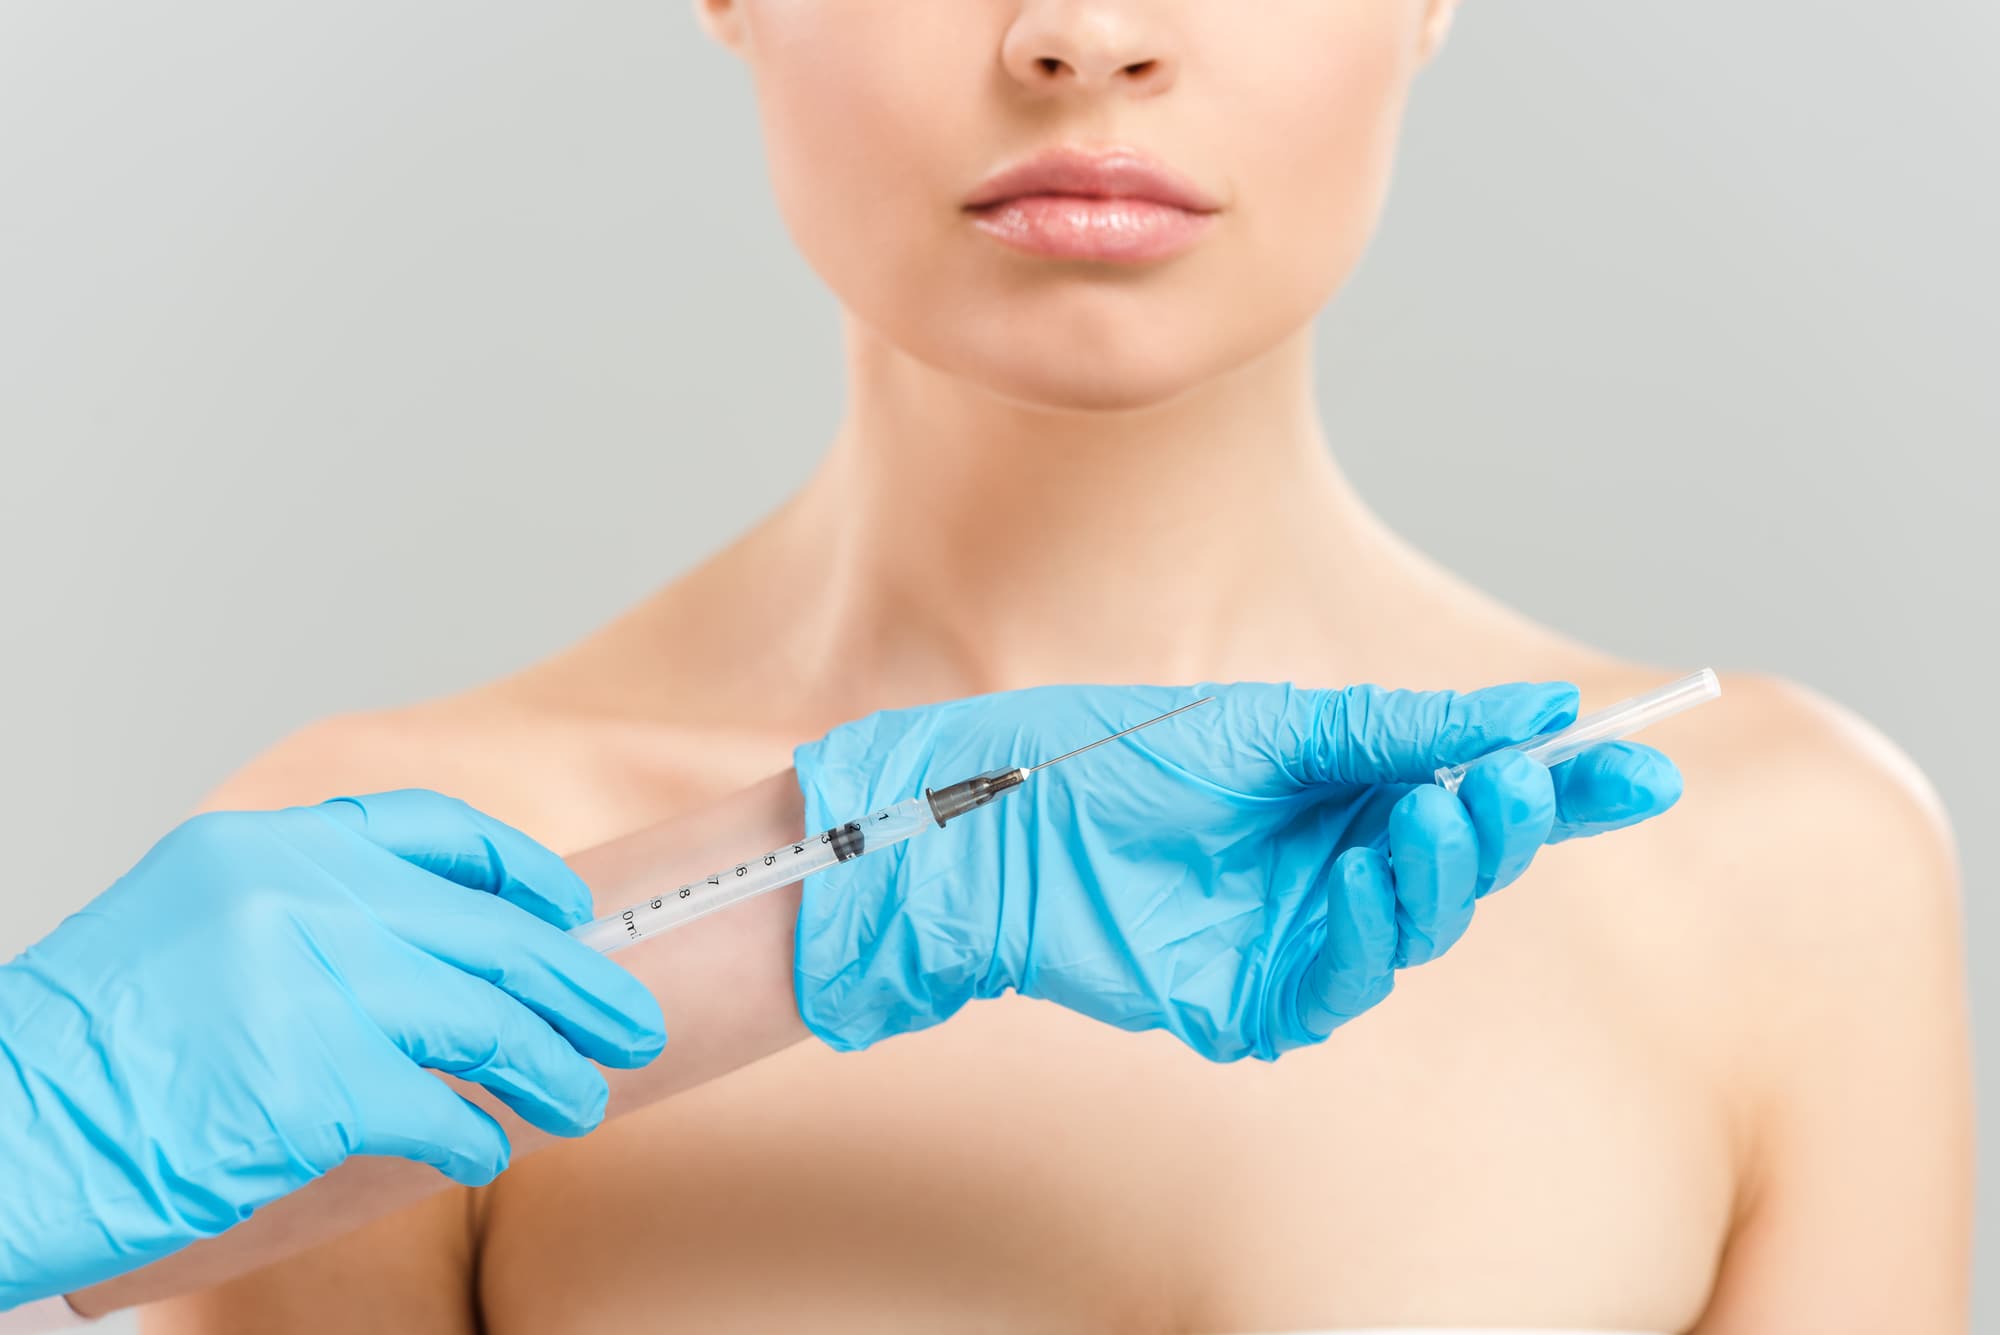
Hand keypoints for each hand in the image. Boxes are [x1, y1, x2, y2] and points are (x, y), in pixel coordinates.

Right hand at [0, 791, 665, 1307]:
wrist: (0, 1128)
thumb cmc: (92, 1048)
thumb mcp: (194, 927)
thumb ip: (311, 918)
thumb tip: (444, 960)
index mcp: (269, 847)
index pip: (433, 830)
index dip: (516, 872)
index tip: (568, 911)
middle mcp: (296, 896)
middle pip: (487, 933)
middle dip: (575, 981)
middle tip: (629, 1023)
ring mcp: (307, 983)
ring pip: (486, 1017)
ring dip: (550, 1066)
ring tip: (585, 1100)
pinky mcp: (312, 1082)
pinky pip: (438, 1104)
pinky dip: (474, 1132)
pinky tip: (486, 1149)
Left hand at [792, 681, 1679, 1060]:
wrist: (1003, 818)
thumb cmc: (1117, 758)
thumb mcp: (1273, 725)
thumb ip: (1399, 731)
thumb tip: (1534, 714)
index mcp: (1344, 795)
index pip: (1479, 794)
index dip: (1563, 788)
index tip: (1642, 763)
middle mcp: (1335, 867)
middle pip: (1467, 865)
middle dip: (1515, 824)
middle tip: (1529, 782)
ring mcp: (1298, 936)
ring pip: (1421, 925)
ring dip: (1449, 869)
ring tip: (1447, 807)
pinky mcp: (1256, 998)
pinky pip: (1347, 979)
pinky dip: (1374, 928)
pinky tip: (1371, 875)